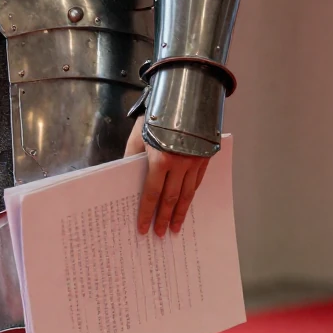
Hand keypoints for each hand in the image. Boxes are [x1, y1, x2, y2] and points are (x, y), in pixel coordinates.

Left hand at [125, 116, 209, 236]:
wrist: (185, 98)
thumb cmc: (155, 117)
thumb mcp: (137, 138)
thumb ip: (131, 161)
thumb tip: (125, 181)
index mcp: (160, 160)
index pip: (151, 194)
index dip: (146, 213)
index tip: (143, 228)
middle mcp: (180, 163)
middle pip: (171, 198)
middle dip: (164, 218)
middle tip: (160, 234)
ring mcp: (196, 161)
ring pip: (188, 194)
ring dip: (181, 213)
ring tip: (176, 227)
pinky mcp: (206, 158)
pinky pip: (198, 182)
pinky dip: (191, 196)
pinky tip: (187, 206)